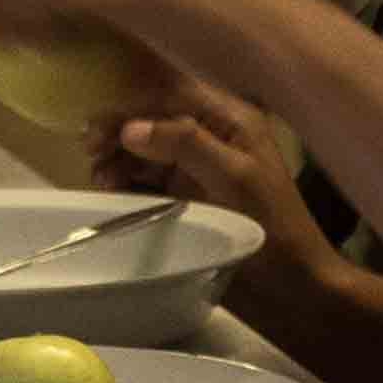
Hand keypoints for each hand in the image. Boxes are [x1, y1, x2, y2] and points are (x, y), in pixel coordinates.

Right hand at [95, 77, 334, 288]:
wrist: (292, 286)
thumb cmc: (273, 227)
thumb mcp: (232, 178)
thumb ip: (185, 144)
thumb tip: (131, 128)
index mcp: (230, 120)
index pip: (172, 96)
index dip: (131, 106)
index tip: (97, 129)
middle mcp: (212, 137)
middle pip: (154, 121)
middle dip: (120, 133)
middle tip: (90, 154)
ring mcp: (199, 169)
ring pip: (147, 151)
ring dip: (119, 159)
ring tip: (100, 179)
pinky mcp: (188, 199)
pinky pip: (150, 182)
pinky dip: (127, 183)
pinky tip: (111, 192)